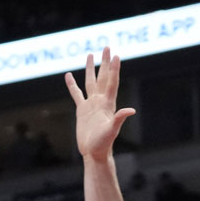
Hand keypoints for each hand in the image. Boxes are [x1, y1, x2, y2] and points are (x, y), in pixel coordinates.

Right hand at [65, 46, 135, 161]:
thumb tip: (131, 110)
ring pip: (90, 82)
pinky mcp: (82, 110)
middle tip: (106, 47)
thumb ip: (119, 119)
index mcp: (108, 104)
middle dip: (105, 62)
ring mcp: (91, 104)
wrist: (94, 153)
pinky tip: (68, 76)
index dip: (114, 69)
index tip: (116, 55)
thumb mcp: (111, 131)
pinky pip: (76, 94)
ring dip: (90, 69)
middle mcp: (100, 101)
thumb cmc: (104, 144)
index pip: (112, 82)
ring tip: (90, 55)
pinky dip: (72, 85)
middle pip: (103, 77)